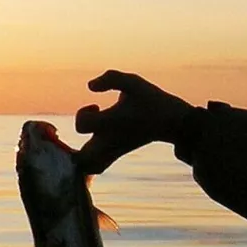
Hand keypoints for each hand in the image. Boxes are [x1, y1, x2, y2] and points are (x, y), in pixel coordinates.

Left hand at [75, 70, 193, 175]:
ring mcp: (112, 151)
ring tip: (87, 136)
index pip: (82, 125)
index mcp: (112, 123)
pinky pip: (96, 167)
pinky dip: (88, 160)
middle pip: (81, 159)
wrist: (172, 122)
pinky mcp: (116, 154)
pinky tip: (93, 140)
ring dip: (79, 153)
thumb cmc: (152, 100)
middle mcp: (109, 141)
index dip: (83, 113)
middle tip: (85, 130)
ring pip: (88, 167)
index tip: (96, 106)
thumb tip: (90, 86)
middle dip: (74, 143)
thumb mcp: (133, 82)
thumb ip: (110, 78)